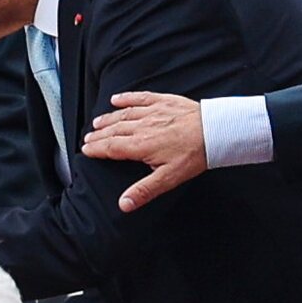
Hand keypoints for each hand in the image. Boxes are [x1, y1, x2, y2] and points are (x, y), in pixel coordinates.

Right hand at [82, 92, 205, 211]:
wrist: (216, 130)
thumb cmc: (194, 154)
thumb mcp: (169, 178)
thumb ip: (144, 190)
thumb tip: (124, 204)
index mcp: (140, 145)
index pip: (111, 147)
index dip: (96, 149)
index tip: (85, 150)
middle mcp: (142, 126)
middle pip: (113, 130)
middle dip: (98, 135)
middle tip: (88, 138)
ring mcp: (152, 112)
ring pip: (123, 115)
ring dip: (108, 119)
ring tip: (97, 123)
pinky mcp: (163, 101)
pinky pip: (139, 98)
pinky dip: (126, 98)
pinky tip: (116, 99)